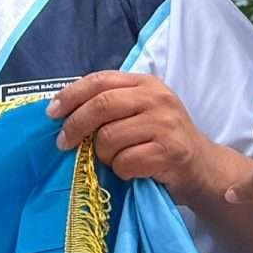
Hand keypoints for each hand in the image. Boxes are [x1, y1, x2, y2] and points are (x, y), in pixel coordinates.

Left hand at [48, 69, 221, 200]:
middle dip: (75, 127)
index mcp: (145, 83)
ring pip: (109, 138)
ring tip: (116, 159)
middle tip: (64, 143)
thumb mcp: (138, 112)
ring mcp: (165, 124)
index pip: (99, 80)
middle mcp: (157, 98)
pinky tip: (132, 170)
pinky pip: (124, 162)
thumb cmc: (160, 140)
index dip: (70, 96)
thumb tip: (60, 112)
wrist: (201, 166)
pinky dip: (121, 171)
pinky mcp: (169, 151)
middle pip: (101, 106)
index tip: (51, 114)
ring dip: (103, 155)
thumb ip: (108, 105)